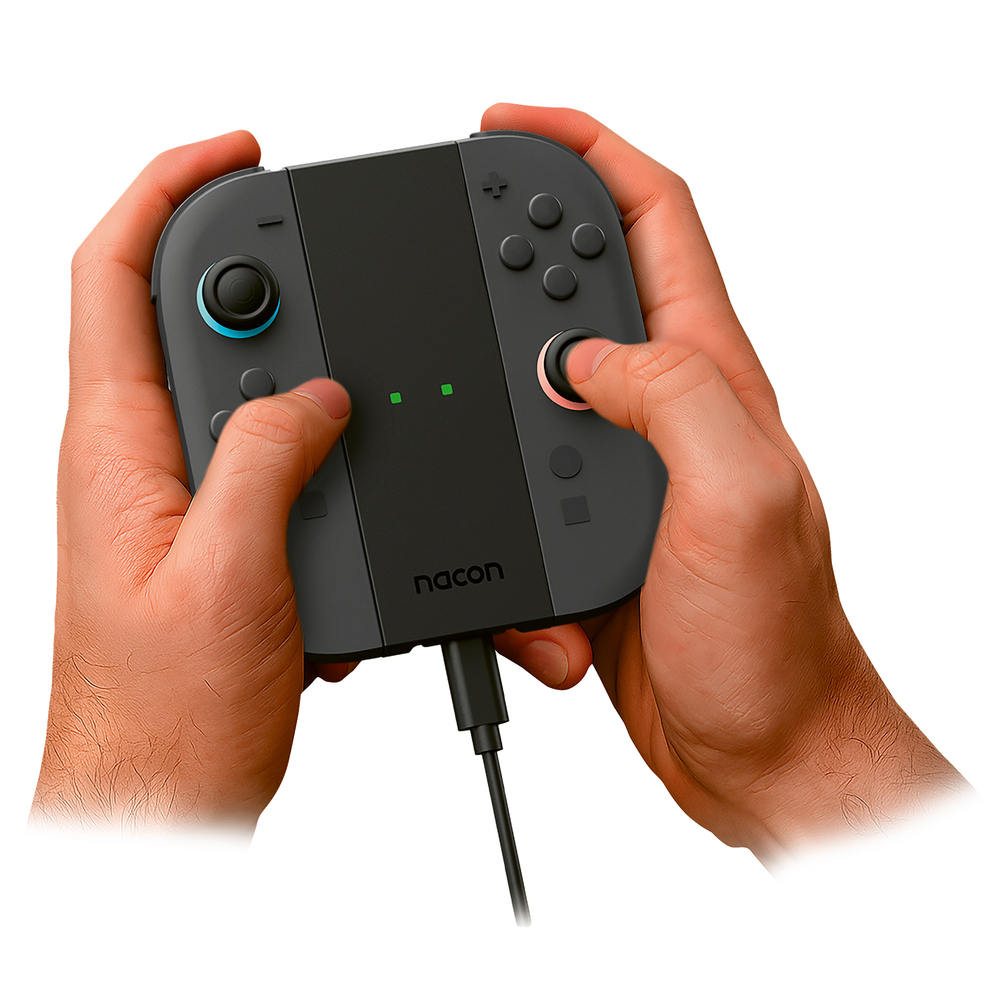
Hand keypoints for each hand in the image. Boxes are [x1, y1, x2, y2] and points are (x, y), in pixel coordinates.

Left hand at [32, 132, 355, 831]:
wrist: (165, 798)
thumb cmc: (168, 713)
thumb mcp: (231, 576)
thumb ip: (266, 461)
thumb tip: (314, 394)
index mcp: (118, 450)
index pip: (116, 275)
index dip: (166, 190)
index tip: (235, 153)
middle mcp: (141, 461)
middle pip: (187, 320)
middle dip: (264, 295)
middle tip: (329, 311)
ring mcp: (181, 497)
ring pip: (245, 396)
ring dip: (303, 397)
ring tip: (344, 442)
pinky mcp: (220, 534)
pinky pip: (270, 462)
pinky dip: (315, 462)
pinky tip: (338, 507)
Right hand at [481, 104, 967, 861]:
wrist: (752, 748)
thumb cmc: (770, 646)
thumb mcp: (739, 502)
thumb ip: (672, 400)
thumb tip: (586, 352)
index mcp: (710, 383)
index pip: (653, 223)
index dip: (583, 154)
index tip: (510, 128)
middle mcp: (667, 413)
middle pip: (581, 283)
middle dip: (511, 248)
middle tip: (448, 252)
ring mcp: (623, 468)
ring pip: (537, 379)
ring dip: (485, 376)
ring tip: (446, 401)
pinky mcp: (590, 527)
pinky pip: (522, 476)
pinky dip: (490, 485)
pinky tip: (492, 521)